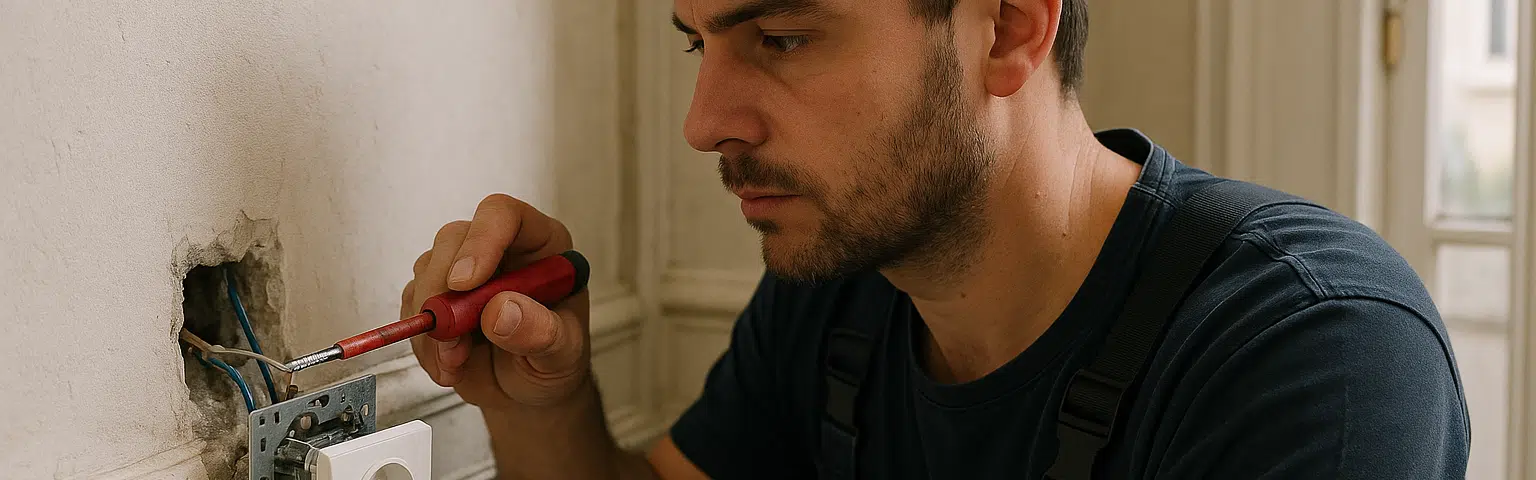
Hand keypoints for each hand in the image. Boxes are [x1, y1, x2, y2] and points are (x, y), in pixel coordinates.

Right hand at [403, 194, 591, 410]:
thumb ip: (541, 332)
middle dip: (442, 289)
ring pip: (426, 271)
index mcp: (540, 246)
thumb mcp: (563, 354)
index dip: (481, 241)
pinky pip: (413, 307)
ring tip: (457, 361)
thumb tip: (501, 311)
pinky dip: (424, 343)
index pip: (505, 216)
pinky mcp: (437, 299)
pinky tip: (449, 365)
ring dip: (434, 324)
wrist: (529, 393)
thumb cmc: (553, 362)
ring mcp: (463, 272)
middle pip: (454, 238)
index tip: (464, 284)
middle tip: (452, 338)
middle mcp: (499, 250)